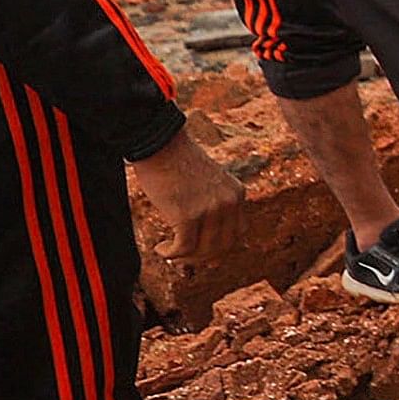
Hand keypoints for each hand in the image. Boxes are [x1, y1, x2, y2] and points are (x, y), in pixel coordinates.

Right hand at [128, 127, 247, 271]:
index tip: (201, 249)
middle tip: (183, 256)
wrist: (159, 142)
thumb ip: (212, 201)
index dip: (220, 246)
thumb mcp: (208, 180)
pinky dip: (171, 253)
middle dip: (202, 256)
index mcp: (237, 193)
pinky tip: (161, 248)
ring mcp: (210, 209)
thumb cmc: (176, 159)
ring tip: (169, 251)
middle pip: (223, 245)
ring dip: (185, 256)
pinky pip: (184, 247)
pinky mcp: (188, 215)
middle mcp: (229, 202)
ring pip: (203, 250)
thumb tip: (204, 233)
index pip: (238, 232)